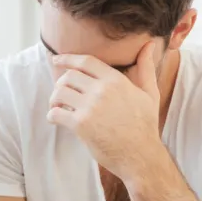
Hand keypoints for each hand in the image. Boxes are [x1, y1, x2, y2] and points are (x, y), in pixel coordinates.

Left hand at [46, 41, 162, 180]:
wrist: (141, 155)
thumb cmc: (146, 125)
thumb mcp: (150, 93)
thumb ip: (146, 67)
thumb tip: (149, 45)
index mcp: (116, 80)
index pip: (86, 62)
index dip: (68, 58)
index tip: (57, 60)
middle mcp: (102, 90)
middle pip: (69, 76)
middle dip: (61, 82)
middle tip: (61, 93)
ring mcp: (90, 107)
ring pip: (59, 92)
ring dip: (54, 99)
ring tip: (57, 106)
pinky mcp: (81, 125)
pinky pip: (56, 113)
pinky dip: (52, 115)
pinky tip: (56, 119)